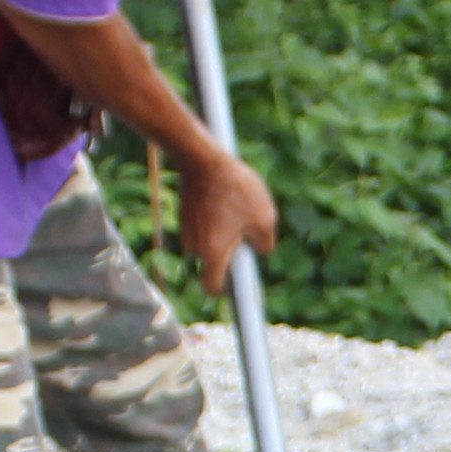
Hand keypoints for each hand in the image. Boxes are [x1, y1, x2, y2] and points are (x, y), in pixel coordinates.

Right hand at [177, 145, 278, 280]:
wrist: (203, 159)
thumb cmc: (235, 190)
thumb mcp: (264, 218)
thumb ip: (265, 244)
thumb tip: (259, 250)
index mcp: (212, 254)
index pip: (212, 288)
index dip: (226, 292)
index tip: (239, 291)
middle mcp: (194, 247)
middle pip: (214, 263)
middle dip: (231, 254)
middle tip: (247, 234)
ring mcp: (186, 231)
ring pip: (210, 242)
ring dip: (224, 234)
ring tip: (238, 210)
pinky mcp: (185, 215)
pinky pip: (204, 227)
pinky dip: (215, 220)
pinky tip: (227, 200)